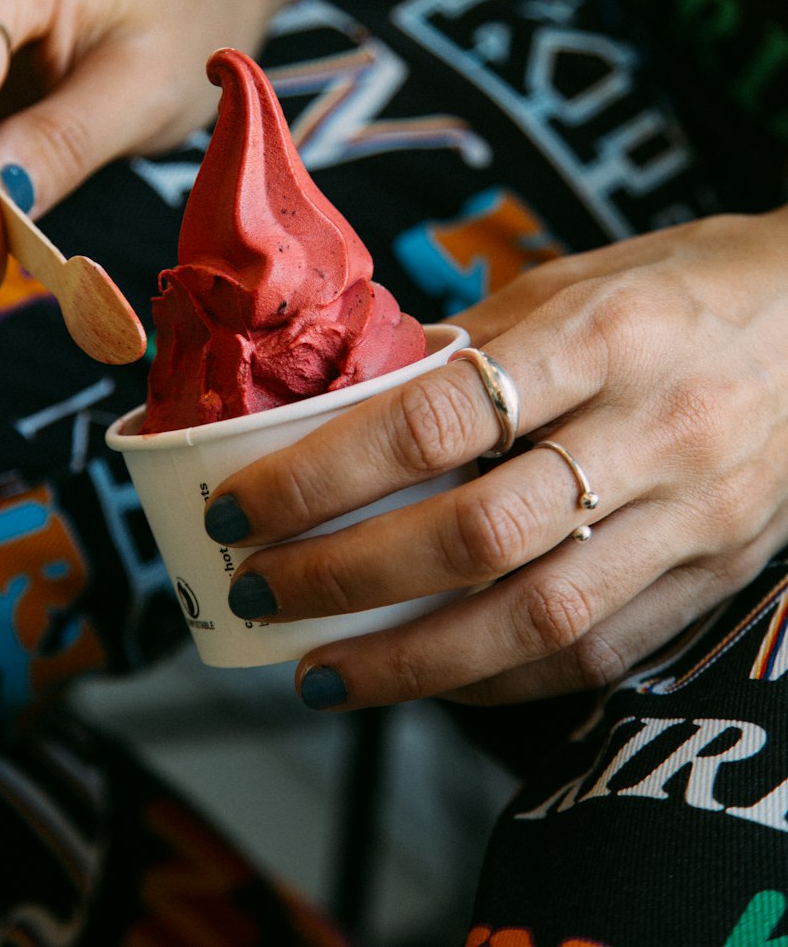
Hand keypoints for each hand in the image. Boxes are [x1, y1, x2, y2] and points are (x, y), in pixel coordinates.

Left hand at [204, 210, 787, 708]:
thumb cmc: (689, 286)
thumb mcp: (576, 280)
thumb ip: (469, 345)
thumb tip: (349, 399)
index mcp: (603, 335)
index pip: (435, 418)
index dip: (321, 474)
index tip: (243, 504)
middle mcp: (653, 431)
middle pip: (474, 533)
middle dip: (344, 576)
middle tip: (259, 587)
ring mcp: (694, 517)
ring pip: (534, 620)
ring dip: (408, 662)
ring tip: (318, 672)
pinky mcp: (717, 576)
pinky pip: (598, 655)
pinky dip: (499, 679)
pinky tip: (430, 678)